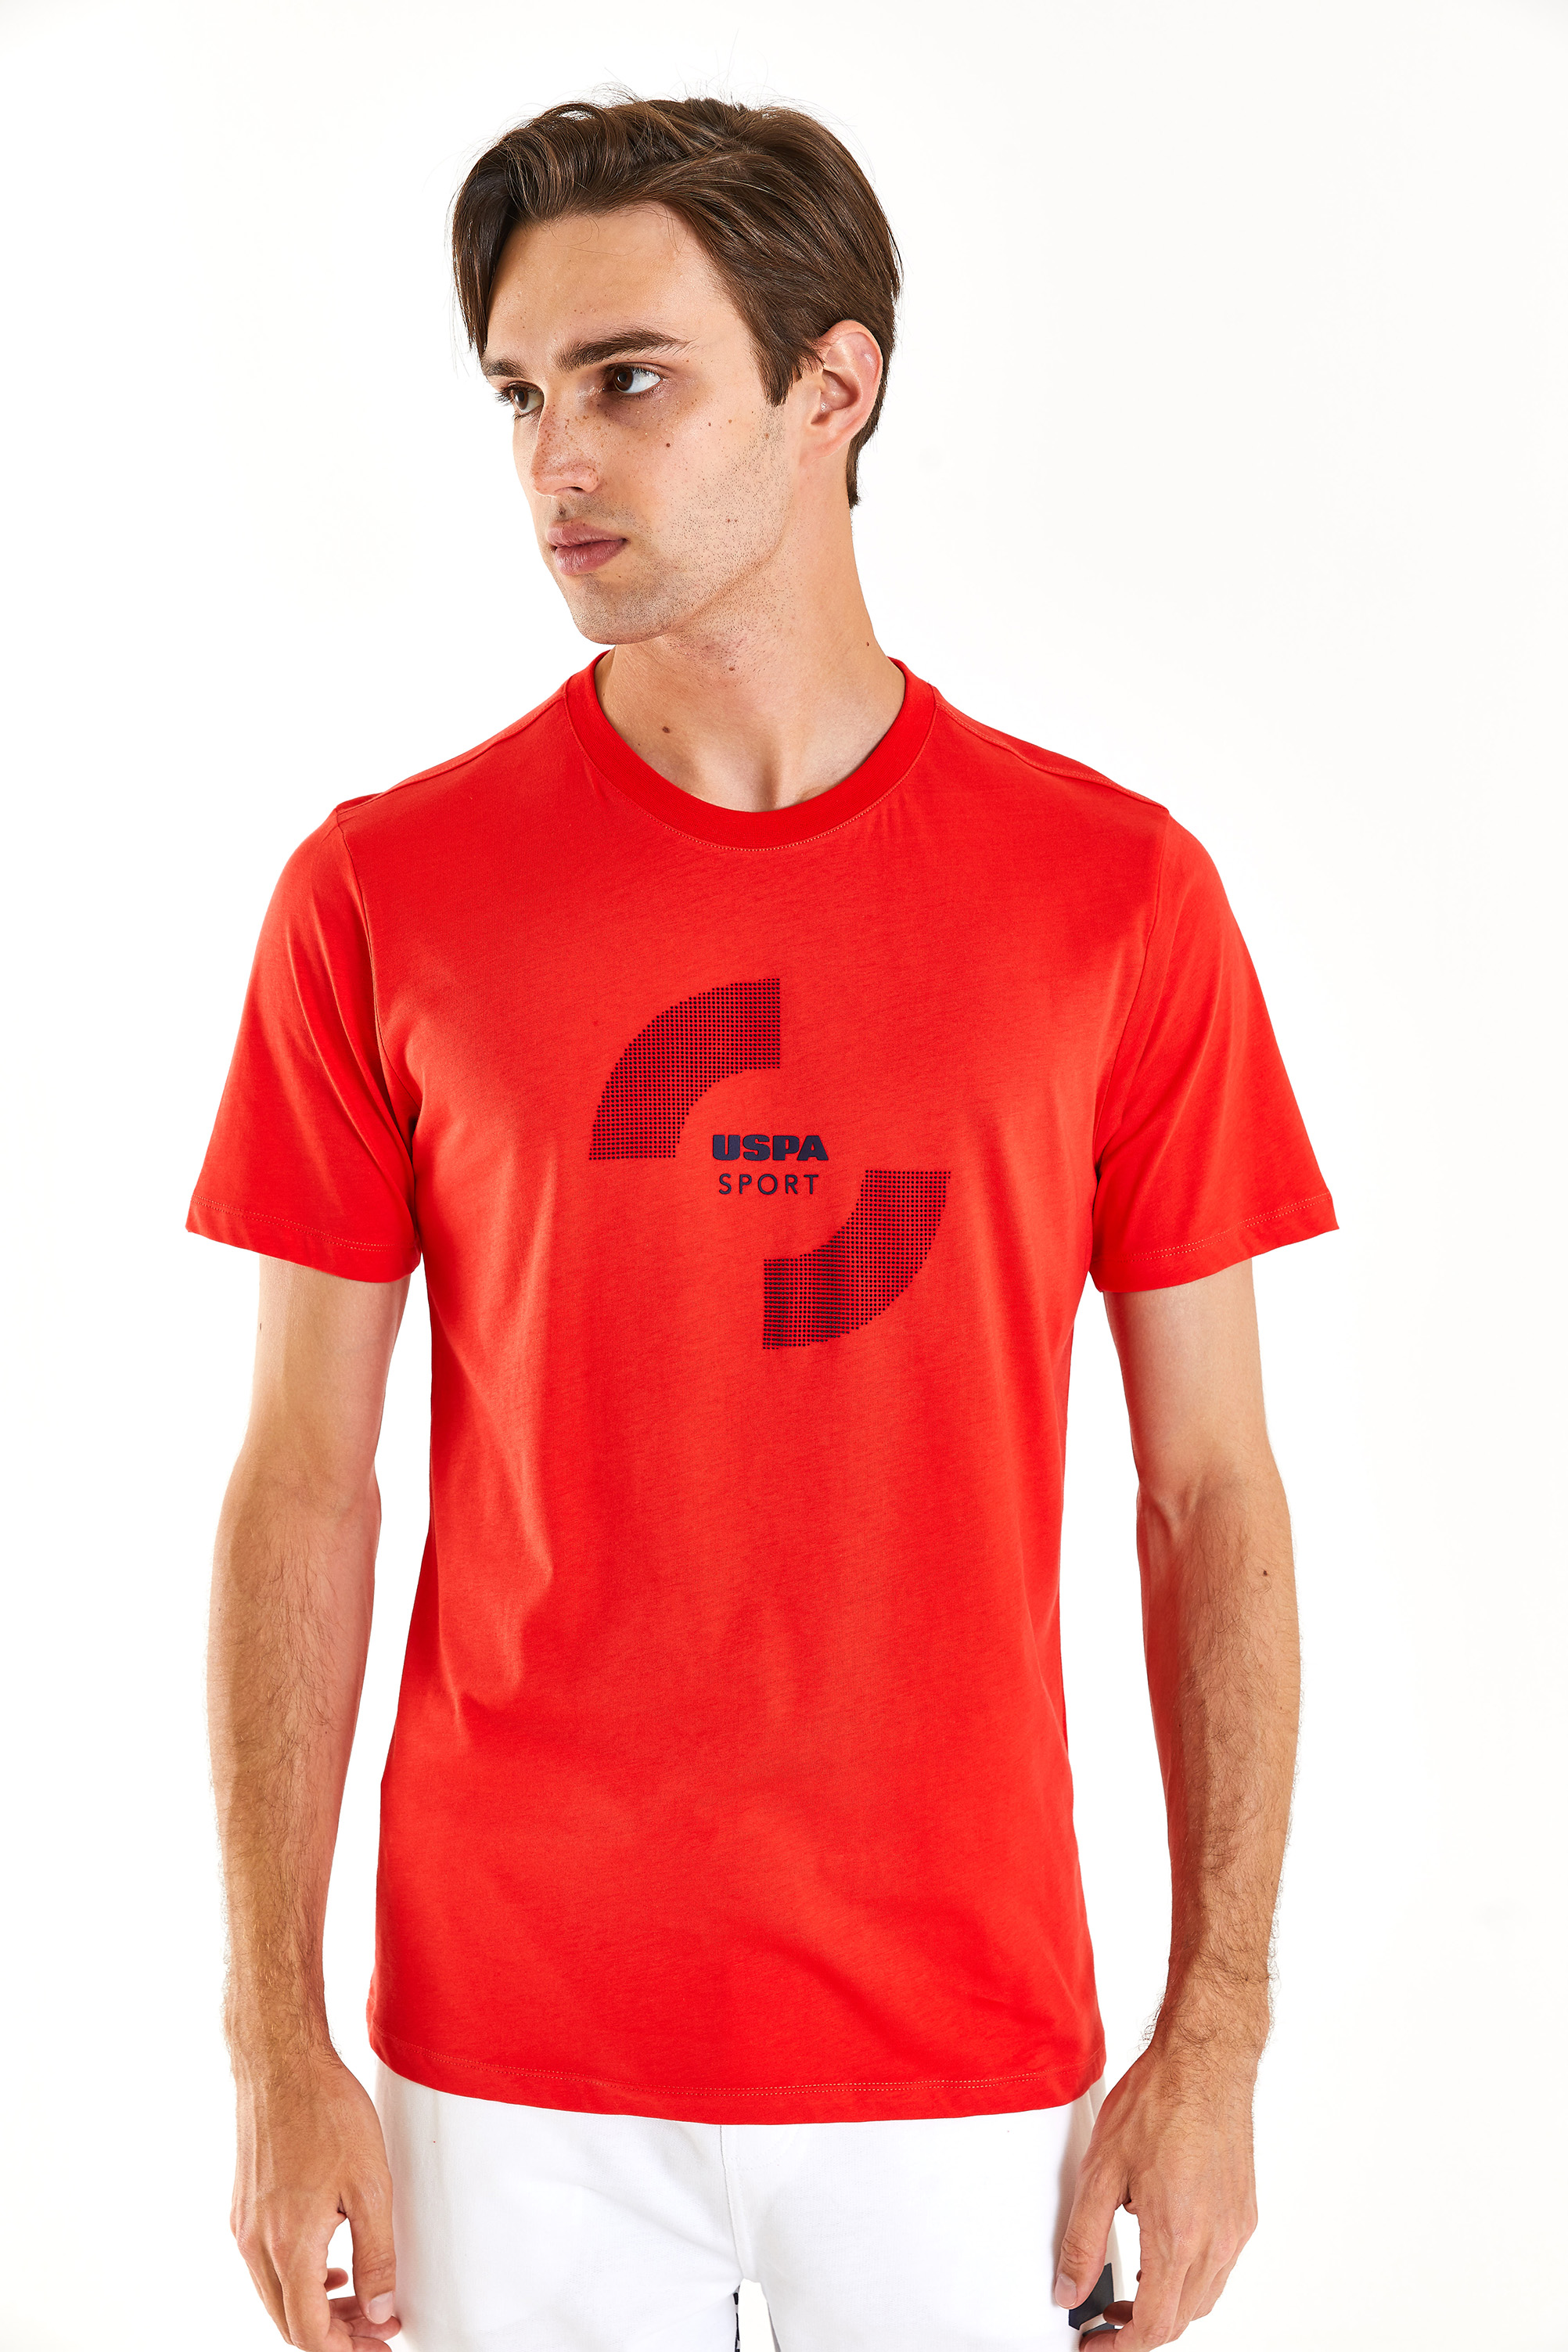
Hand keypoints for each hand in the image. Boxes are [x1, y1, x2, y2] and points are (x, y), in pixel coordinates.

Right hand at [231, 2047, 401, 2348]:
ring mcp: (245, 2225)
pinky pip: (268, 2265)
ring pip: (277, 2295)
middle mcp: (256, 2244)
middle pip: (288, 2322)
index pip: (307, 2333)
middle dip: (334, 2334)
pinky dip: (299, 2278)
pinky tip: (331, 2265)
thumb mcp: (370, 2185)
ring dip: (316, 2307)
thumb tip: (382, 2313)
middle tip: (377, 2329)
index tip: (380, 2343)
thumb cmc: (328, 2113)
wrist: (280, 2061)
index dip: (346, 2349)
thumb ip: (376, 2256)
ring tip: (360, 2300)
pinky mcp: (243, 2207)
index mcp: (288, 2245)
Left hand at [1053, 2035, 1258, 2346]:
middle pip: (1180, 2319)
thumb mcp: (1100, 2170)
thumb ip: (1082, 2239)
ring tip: (1132, 2286)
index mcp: (1178, 2237)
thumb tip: (1069, 2289)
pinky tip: (1164, 2248)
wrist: (1205, 2062)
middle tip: (1105, 2317)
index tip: (1096, 2342)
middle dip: (1141, 2330)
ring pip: (1204, 2298)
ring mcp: (1235, 2229)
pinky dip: (1190, 2276)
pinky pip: (1220, 2267)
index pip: (1154, 2326)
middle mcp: (1216, 2241)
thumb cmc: (1159, 2102)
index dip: (1120, 2346)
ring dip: (1168, 2305)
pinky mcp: (1244, 2213)